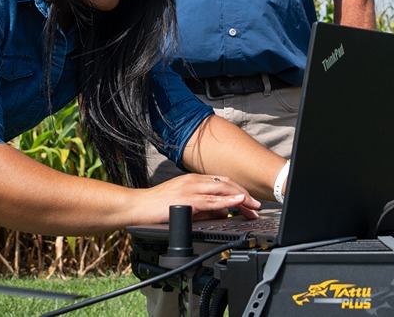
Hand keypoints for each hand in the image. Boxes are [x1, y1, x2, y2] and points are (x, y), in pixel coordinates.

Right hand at [135, 174, 261, 224]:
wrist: (137, 207)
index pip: (222, 183)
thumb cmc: (156, 207)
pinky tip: (238, 202)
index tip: (250, 202)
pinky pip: (211, 200)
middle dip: (245, 195)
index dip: (239, 191)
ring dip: (241, 198)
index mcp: (193, 180)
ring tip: (253, 206)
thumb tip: (224, 213)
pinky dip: (228, 201)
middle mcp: (194, 181)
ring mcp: (190, 188)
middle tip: (257, 207)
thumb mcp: (186, 206)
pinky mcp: (187, 199)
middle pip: (226, 184)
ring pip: (222, 190)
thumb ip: (205, 209)